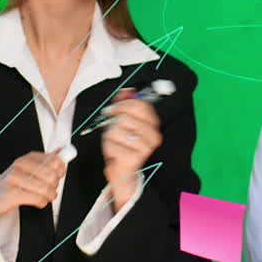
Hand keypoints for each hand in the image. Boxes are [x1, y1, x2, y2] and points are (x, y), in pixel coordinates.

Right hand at [0, 148, 66, 215]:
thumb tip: (64, 151)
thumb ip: (47, 161)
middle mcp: (20, 165)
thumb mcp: (30, 168)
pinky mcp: (11, 194)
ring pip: (45, 188)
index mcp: (27, 158)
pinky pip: (37, 199)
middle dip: (55, 185)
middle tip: (52, 189)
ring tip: (47, 197)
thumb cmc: (16, 182)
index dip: (60, 170)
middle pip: (50, 175)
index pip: (53, 160)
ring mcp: (14, 179)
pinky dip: (42, 202)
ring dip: (50, 195)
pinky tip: (39, 202)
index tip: (58, 176)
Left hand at [100, 88, 162, 208]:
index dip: (123, 104)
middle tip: (111, 128)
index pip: (140, 106)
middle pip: (127, 117)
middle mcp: (153, 136)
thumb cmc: (123, 146)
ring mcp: (145, 148)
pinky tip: (113, 152)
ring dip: (109, 136)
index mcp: (153, 125)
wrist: (123, 171)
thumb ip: (124, 104)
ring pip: (117, 131)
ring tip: (114, 143)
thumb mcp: (123, 123)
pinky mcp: (134, 159)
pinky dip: (107, 147)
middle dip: (113, 122)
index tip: (113, 109)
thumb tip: (126, 90)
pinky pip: (112, 144)